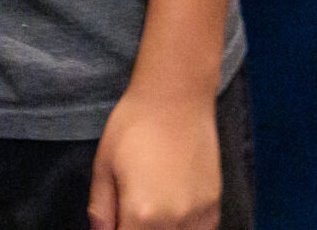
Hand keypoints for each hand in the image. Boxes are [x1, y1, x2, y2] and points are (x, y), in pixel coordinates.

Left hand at [89, 85, 220, 229]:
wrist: (176, 98)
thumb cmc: (133, 126)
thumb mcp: (104, 166)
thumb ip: (101, 209)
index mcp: (142, 214)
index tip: (115, 220)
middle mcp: (175, 222)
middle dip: (136, 228)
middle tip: (128, 212)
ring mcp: (199, 216)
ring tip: (151, 210)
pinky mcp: (215, 206)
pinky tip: (171, 213)